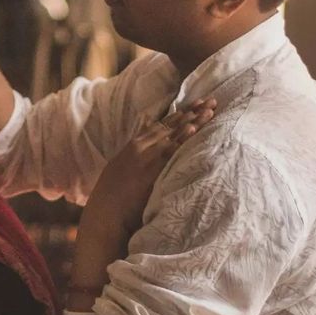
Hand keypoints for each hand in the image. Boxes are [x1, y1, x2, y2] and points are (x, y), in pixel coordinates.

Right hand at [85, 98, 216, 236]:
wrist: (105, 214)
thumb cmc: (112, 199)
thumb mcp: (119, 172)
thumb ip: (133, 159)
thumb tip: (143, 154)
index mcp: (132, 147)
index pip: (160, 126)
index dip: (178, 115)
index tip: (193, 105)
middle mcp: (140, 147)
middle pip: (170, 125)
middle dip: (191, 112)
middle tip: (209, 100)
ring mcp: (146, 157)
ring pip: (174, 134)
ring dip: (194, 121)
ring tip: (210, 109)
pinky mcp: (151, 170)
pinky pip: (171, 151)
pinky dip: (182, 138)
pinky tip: (194, 127)